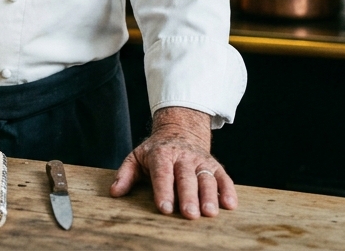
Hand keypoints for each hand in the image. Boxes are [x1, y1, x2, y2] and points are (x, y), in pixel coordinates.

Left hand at [109, 107, 237, 218]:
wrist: (180, 130)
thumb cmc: (155, 150)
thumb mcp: (136, 157)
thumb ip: (125, 174)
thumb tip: (115, 192)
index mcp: (161, 154)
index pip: (162, 173)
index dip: (163, 190)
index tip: (165, 208)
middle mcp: (183, 156)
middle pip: (186, 177)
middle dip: (188, 196)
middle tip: (189, 214)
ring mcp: (200, 160)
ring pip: (206, 177)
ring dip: (209, 196)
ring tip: (209, 213)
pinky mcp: (214, 165)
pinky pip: (223, 177)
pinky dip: (228, 190)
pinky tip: (230, 204)